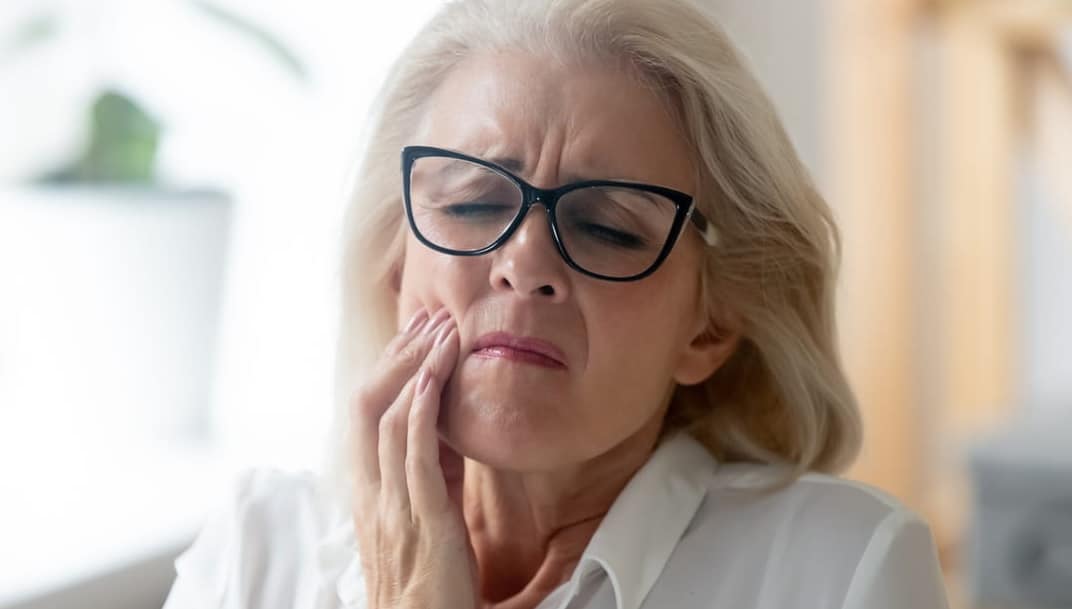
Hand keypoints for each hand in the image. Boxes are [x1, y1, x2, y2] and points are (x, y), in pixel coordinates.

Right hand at [349, 307, 478, 608]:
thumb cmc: (431, 582)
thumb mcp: (429, 514)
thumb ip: (433, 471)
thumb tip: (448, 426)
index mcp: (371, 492)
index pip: (365, 414)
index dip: (387, 369)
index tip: (414, 334)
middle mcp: (372, 494)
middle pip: (366, 406)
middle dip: (396, 356)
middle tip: (427, 318)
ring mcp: (393, 506)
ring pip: (388, 420)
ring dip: (415, 368)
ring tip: (441, 331)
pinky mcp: (422, 521)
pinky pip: (414, 455)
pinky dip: (422, 409)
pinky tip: (434, 376)